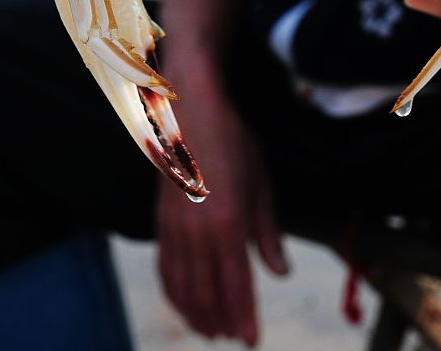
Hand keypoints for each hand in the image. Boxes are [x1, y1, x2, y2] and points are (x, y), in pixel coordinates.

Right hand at [157, 73, 288, 344]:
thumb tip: (280, 273)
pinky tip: (184, 304)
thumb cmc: (233, 144)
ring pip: (183, 288)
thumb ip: (268, 234)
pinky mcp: (161, 222)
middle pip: (208, 294)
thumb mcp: (261, 185)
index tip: (252, 341)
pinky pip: (165, 269)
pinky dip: (174, 294)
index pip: (237, 286)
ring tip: (211, 331)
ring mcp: (175, 228)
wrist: (190, 112)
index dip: (245, 318)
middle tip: (234, 337)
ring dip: (197, 315)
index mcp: (228, 223)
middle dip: (222, 322)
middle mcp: (198, 232)